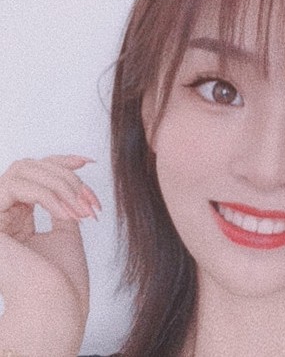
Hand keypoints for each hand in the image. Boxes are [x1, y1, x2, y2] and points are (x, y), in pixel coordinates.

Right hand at [0, 155, 100, 356]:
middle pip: (30, 167)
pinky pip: (16, 187)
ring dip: (61, 185)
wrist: (56, 308)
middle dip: (67, 176)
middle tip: (90, 203)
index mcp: (18, 218)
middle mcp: (3, 216)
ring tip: (81, 211)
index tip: (88, 162)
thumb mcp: (66, 233)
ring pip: (23, 171)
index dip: (60, 161)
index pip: (34, 174)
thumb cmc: (63, 280)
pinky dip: (48, 195)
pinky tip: (67, 214)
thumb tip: (72, 184)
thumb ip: (61, 207)